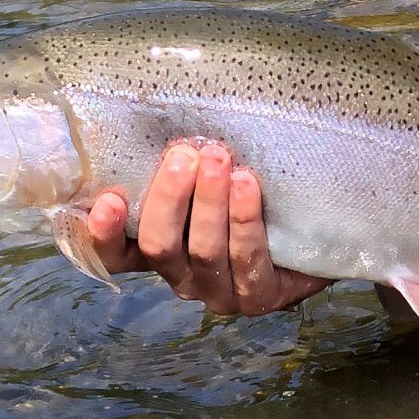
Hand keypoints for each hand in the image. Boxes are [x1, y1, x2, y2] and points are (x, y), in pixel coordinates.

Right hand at [83, 140, 326, 315]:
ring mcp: (220, 292)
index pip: (115, 255)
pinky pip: (247, 261)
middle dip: (169, 198)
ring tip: (218, 160)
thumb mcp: (206, 178)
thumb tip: (161, 121)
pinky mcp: (260, 297)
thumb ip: (180, 167)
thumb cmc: (248, 193)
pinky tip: (246, 186)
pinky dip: (244, 221)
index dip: (105, 234)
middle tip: (183, 156)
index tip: (109, 199)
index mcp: (161, 251)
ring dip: (209, 203)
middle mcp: (183, 277)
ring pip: (203, 251)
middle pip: (160, 246)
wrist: (313, 227)